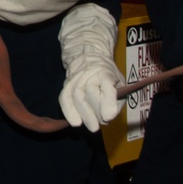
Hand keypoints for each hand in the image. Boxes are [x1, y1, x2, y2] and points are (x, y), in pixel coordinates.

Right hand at [58, 4, 123, 131]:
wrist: (87, 56)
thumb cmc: (106, 74)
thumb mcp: (118, 81)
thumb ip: (117, 98)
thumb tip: (108, 116)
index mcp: (106, 72)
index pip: (107, 85)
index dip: (108, 101)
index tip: (109, 116)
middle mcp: (89, 73)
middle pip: (91, 92)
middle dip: (96, 111)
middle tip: (102, 124)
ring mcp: (76, 78)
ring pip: (77, 96)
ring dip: (84, 114)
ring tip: (92, 127)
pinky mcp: (67, 84)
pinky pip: (64, 98)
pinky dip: (68, 111)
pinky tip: (74, 123)